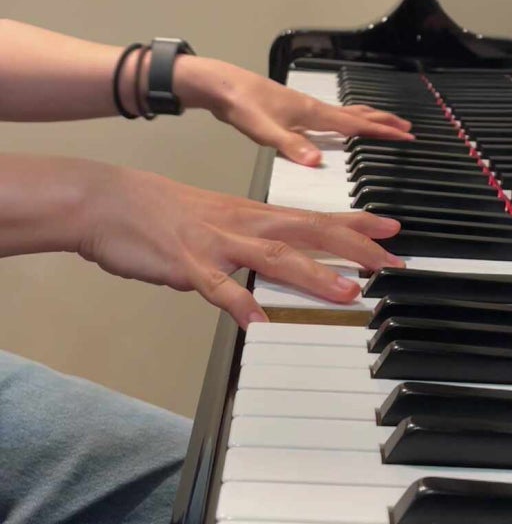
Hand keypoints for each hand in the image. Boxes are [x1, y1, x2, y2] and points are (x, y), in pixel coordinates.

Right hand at [77, 164, 403, 326]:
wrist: (106, 200)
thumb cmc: (156, 212)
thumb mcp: (213, 222)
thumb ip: (245, 246)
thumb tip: (270, 268)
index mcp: (250, 215)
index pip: (314, 217)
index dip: (355, 224)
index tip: (392, 230)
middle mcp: (242, 224)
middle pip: (309, 233)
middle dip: (354, 248)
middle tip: (392, 261)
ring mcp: (216, 243)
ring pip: (275, 258)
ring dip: (314, 275)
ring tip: (348, 292)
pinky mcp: (187, 264)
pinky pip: (218, 287)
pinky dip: (239, 304)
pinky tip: (258, 323)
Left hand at [180, 59, 413, 164]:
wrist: (221, 86)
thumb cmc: (243, 106)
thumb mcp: (265, 131)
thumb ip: (291, 146)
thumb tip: (316, 162)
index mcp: (313, 114)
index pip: (356, 125)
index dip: (382, 131)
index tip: (407, 136)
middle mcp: (313, 108)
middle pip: (357, 115)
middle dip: (383, 122)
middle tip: (406, 128)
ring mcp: (304, 107)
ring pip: (344, 113)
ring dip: (367, 118)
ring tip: (383, 122)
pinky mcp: (293, 110)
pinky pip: (330, 115)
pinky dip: (346, 119)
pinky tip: (339, 124)